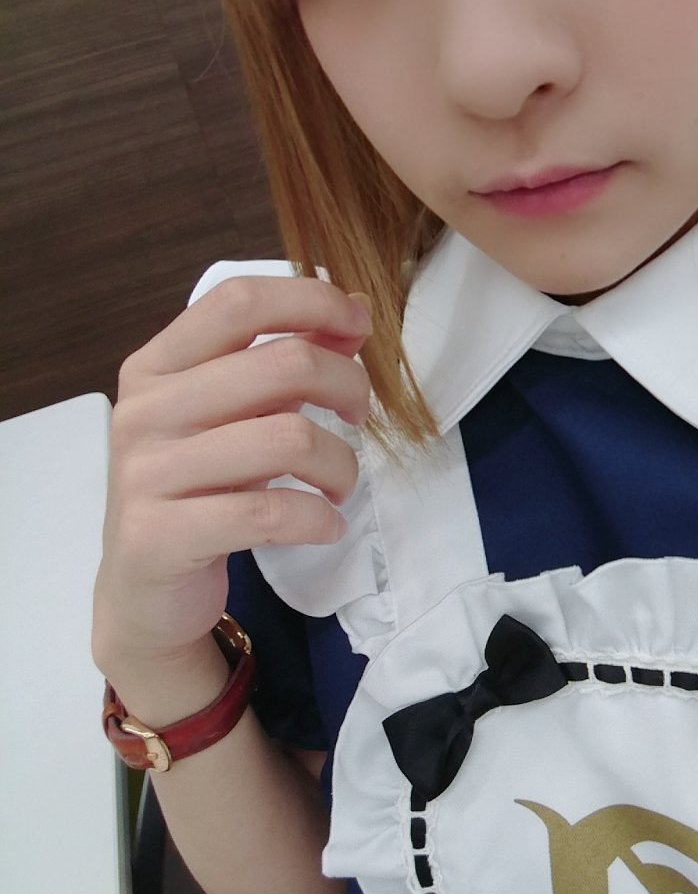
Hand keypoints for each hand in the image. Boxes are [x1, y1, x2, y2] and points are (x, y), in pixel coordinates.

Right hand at [92, 276, 370, 680]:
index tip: (359, 325)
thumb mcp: (238, 417)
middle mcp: (146, 411)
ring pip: (289, 438)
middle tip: (359, 416)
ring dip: (340, 464)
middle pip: (282, 364)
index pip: (239, 301)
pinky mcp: (161, 536)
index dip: (312, 302)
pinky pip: (270, 513)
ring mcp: (148, 474)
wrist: (142, 592)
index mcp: (158, 366)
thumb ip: (286, 361)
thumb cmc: (199, 491)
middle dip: (347, 385)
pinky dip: (318, 519)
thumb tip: (353, 312)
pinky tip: (326, 525)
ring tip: (340, 485)